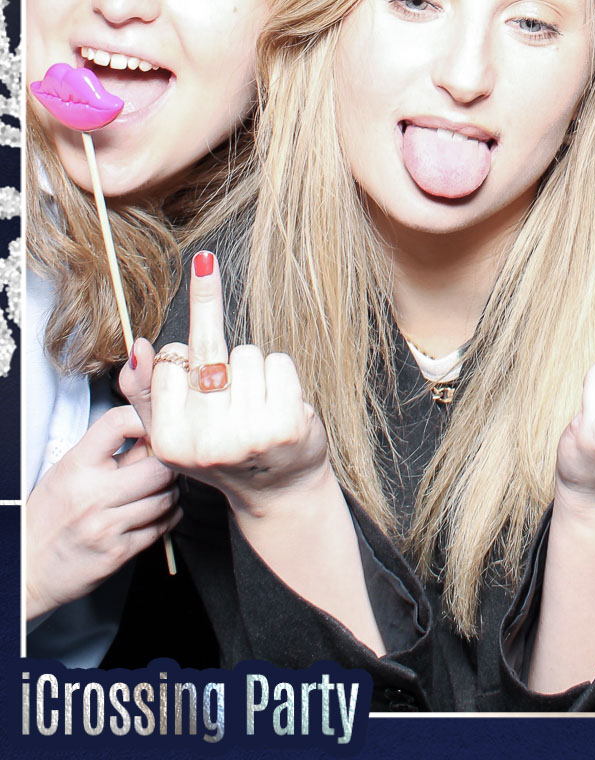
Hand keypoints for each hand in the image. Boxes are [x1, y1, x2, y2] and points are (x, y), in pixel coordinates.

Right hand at [26, 406, 179, 619]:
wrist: (29, 566)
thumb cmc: (49, 515)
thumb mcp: (68, 472)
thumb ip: (106, 454)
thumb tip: (149, 434)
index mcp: (77, 466)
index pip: (118, 424)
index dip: (143, 419)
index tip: (153, 427)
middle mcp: (93, 494)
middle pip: (158, 466)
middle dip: (168, 465)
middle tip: (165, 466)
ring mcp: (106, 525)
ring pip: (165, 498)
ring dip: (171, 493)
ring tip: (160, 491)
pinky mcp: (118, 552)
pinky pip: (161, 528)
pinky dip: (168, 518)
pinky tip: (158, 514)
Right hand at [119, 252, 329, 521]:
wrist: (279, 490)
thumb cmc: (225, 452)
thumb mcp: (177, 431)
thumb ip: (148, 392)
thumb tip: (138, 346)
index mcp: (169, 440)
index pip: (172, 360)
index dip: (188, 363)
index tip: (196, 375)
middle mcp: (203, 441)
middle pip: (209, 350)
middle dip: (210, 312)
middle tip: (209, 276)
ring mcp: (245, 433)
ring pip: (247, 353)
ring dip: (255, 372)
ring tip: (257, 409)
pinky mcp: (284, 424)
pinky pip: (278, 361)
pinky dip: (282, 376)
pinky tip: (281, 408)